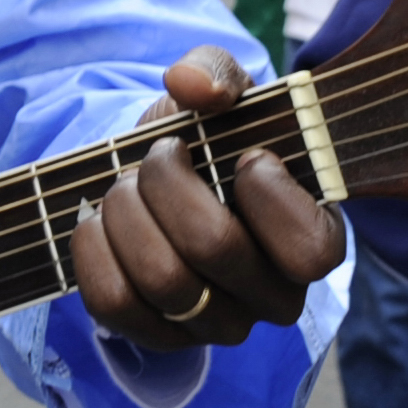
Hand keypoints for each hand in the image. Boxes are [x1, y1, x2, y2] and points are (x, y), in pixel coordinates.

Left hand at [70, 47, 343, 352]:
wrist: (162, 178)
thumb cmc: (211, 136)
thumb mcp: (222, 89)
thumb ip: (216, 70)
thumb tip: (194, 89)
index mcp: (313, 241)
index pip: (310, 250)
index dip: (269, 195)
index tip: (245, 155)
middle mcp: (274, 297)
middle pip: (214, 248)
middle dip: (167, 180)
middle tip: (161, 153)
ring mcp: (218, 325)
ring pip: (161, 279)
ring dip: (127, 210)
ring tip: (126, 182)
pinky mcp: (161, 337)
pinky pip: (115, 304)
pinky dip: (94, 247)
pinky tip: (99, 217)